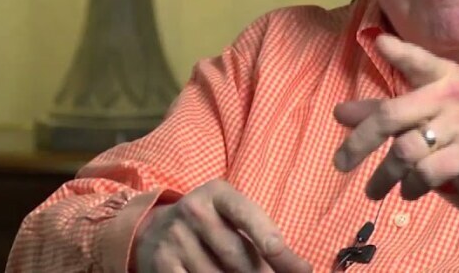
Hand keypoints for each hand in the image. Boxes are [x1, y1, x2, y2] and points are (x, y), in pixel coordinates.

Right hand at [133, 179, 311, 272]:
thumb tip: (303, 270)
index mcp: (218, 193)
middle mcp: (194, 210)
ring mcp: (176, 238)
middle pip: (237, 255)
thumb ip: (267, 241)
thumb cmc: (212, 226)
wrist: (154, 230)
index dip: (266, 236)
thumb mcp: (235, 220)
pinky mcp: (162, 263)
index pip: (246, 214)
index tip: (286, 256)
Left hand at [332, 34, 458, 210]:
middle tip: (339, 163)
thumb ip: (380, 110)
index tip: (380, 42)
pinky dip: (411, 186)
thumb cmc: (447, 123)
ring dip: (384, 175)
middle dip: (360, 142)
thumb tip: (340, 113)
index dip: (400, 51)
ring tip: (372, 189)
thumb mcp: (420, 107)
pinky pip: (427, 173)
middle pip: (392, 115)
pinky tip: (407, 190)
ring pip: (406, 151)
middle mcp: (452, 96)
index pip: (418, 61)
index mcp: (440, 75)